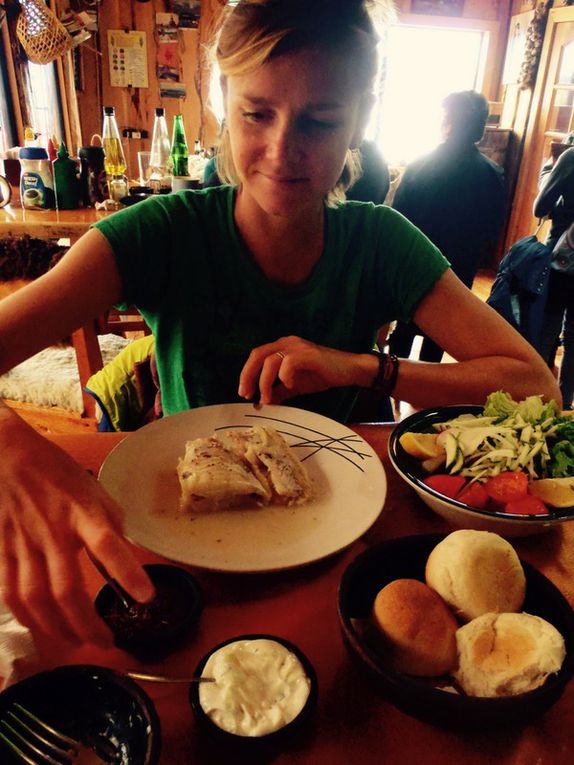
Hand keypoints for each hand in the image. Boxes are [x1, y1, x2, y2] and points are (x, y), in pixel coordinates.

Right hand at [0, 409, 153, 644]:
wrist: (7, 456)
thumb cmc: (58, 473)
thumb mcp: (94, 491)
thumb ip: (109, 525)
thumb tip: (121, 558)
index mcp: (82, 512)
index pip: (107, 544)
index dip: (127, 572)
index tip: (146, 597)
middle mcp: (54, 531)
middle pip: (67, 588)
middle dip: (87, 623)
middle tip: (105, 642)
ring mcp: (24, 544)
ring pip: (37, 598)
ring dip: (58, 628)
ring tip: (77, 641)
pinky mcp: (2, 551)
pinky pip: (11, 593)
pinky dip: (28, 617)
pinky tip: (42, 627)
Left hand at [238, 335, 375, 404]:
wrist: (349, 370)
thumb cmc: (322, 375)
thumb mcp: (295, 385)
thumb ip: (279, 391)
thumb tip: (262, 403)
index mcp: (282, 347)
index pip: (256, 356)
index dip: (247, 374)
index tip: (245, 393)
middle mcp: (287, 343)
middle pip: (257, 355)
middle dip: (249, 376)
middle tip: (247, 395)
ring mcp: (298, 346)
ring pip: (270, 361)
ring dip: (265, 382)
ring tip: (268, 399)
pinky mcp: (308, 354)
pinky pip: (288, 363)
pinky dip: (284, 377)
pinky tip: (291, 386)